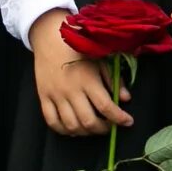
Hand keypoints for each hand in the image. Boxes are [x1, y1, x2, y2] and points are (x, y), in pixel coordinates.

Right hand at [27, 9, 132, 136]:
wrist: (49, 37)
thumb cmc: (79, 48)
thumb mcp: (100, 59)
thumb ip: (114, 80)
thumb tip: (126, 99)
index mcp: (88, 79)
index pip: (106, 106)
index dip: (119, 118)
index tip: (128, 122)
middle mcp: (71, 90)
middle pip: (89, 121)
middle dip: (104, 129)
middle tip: (110, 126)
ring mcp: (56, 95)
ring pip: (71, 125)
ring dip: (86, 132)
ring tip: (94, 128)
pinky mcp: (43, 97)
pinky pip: (52, 122)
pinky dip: (64, 130)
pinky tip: (74, 129)